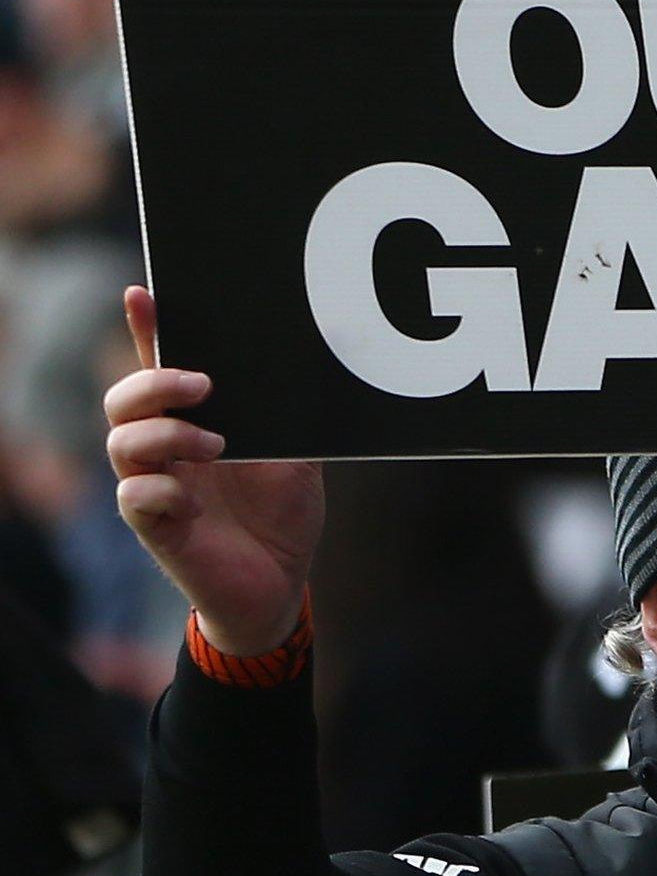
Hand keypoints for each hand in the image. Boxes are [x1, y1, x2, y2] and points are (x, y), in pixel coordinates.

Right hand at [104, 286, 325, 654]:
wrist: (282, 582)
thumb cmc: (282, 513)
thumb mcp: (298, 456)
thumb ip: (293, 414)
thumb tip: (316, 362)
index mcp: (196, 423)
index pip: (161, 369)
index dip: (148, 331)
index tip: (143, 293)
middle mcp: (167, 450)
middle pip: (125, 400)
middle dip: (153, 382)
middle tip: (203, 385)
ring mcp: (158, 487)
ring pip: (122, 442)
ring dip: (165, 434)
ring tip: (216, 446)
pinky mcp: (157, 528)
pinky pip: (133, 498)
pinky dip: (160, 491)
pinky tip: (194, 501)